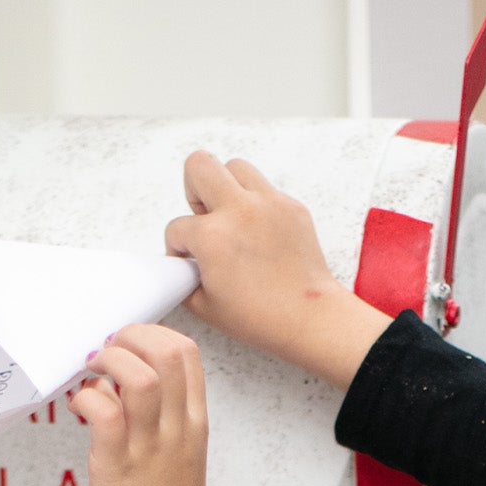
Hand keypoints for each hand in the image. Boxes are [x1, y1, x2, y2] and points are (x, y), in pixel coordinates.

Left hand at [69, 325, 232, 485]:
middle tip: (104, 356)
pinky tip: (79, 409)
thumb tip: (119, 384)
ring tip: (92, 377)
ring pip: (138, 377)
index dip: (151, 335)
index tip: (126, 348)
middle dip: (128, 338)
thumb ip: (159, 414)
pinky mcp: (117, 464)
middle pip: (166, 351)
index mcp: (193, 421)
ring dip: (108, 363)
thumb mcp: (179, 452)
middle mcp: (175, 427)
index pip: (186, 352)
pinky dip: (86, 398)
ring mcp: (148, 446)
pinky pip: (104, 412)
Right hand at [166, 152, 390, 389]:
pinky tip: (260, 232)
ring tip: (233, 218)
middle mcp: (239, 211)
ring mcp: (268, 204)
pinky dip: (258, 205)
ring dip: (227, 188)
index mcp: (213, 237)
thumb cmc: (262, 319)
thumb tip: (184, 265)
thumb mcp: (205, 307)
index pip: (177, 226)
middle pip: (199, 165)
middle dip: (194, 191)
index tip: (189, 257)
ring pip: (235, 167)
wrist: (309, 319)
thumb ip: (185, 280)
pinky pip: (266, 189)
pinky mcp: (291, 207)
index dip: (178, 246)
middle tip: (205, 217)